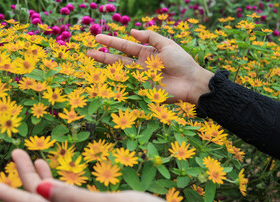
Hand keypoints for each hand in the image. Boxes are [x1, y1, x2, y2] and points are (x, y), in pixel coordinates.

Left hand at [0, 149, 200, 201]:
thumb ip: (76, 201)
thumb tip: (39, 191)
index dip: (7, 194)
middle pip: (40, 200)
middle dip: (23, 177)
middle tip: (16, 151)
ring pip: (54, 198)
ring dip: (40, 178)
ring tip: (31, 157)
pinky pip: (69, 198)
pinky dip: (60, 184)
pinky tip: (60, 178)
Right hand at [86, 29, 214, 104]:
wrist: (191, 82)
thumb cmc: (182, 62)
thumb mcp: (167, 44)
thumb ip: (150, 37)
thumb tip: (132, 32)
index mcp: (146, 53)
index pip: (125, 47)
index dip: (111, 42)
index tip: (97, 38)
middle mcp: (140, 66)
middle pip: (118, 60)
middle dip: (103, 55)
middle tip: (87, 52)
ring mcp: (140, 79)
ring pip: (120, 72)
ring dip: (106, 68)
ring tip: (91, 62)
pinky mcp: (142, 91)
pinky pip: (127, 86)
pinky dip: (116, 83)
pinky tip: (104, 80)